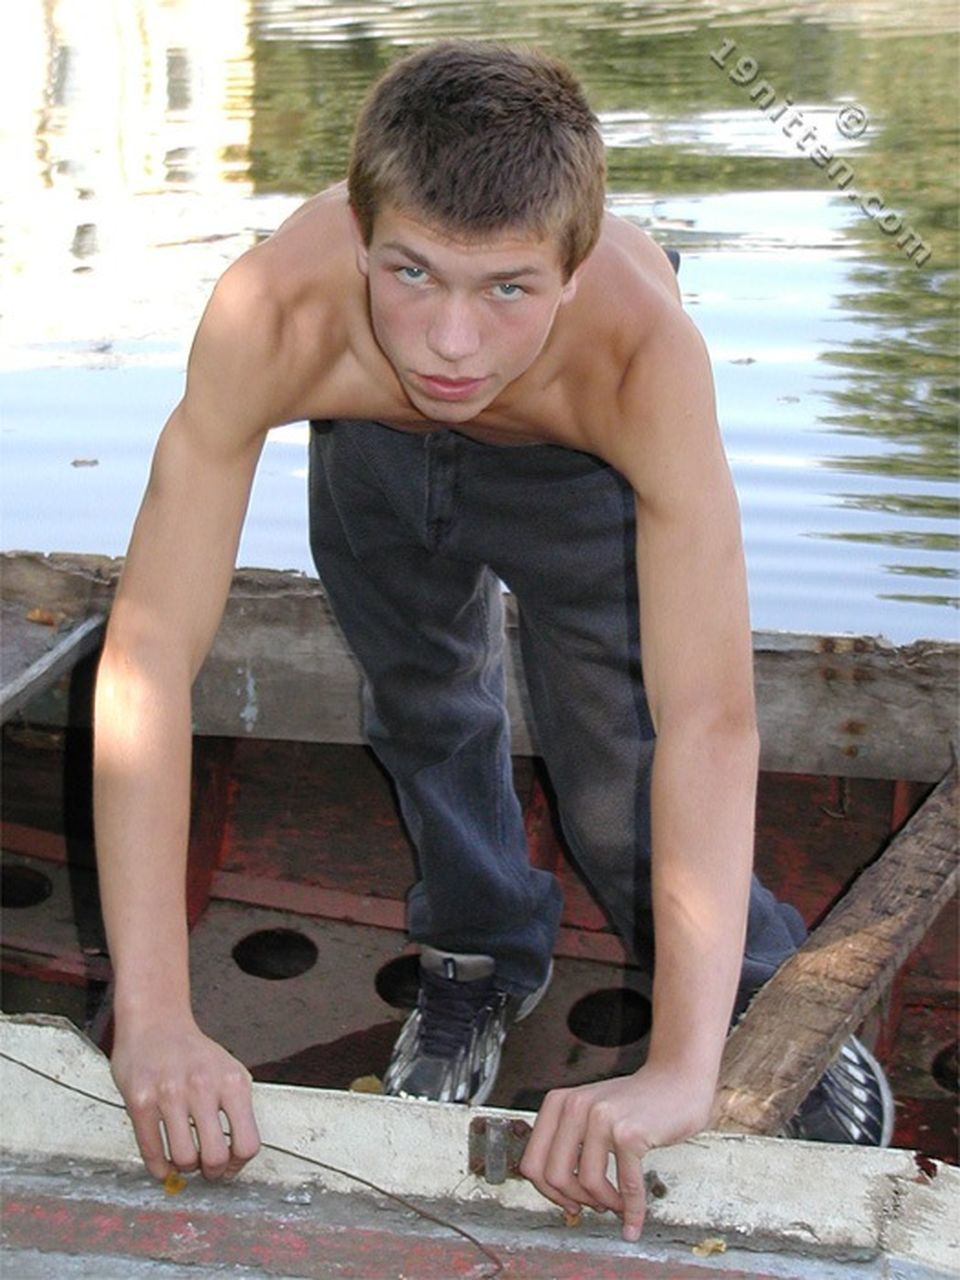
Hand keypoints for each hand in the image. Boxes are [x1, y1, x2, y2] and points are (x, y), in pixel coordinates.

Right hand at [110, 1015, 260, 1181]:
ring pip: (184, 1159)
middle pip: (216, 1157)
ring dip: (185, 1168)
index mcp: (232, 1082)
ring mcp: (170, 1093)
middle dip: (211, 1172)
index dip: (238, 1165)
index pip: (247, 1143)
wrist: (155, 1022)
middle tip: (206, 1169)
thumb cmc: (192, 1052)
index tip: (230, 1167)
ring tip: (185, 1159)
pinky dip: (160, 1168)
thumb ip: (237, 1111)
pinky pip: (152, 1152)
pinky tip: (164, 1163)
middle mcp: (203, 1086)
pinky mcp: (140, 1100)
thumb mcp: (229, 1072)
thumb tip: (236, 1158)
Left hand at [519, 1064, 711, 1241]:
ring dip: (605, 1203)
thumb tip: (555, 1192)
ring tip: (617, 1203)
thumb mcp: (589, 1112)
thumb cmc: (635, 1103)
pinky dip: (632, 1211)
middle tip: (592, 1206)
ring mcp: (602, 1118)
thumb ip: (568, 1142)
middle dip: (574, 1200)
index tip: (566, 1201)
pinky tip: (634, 1220)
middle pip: (554, 1177)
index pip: (532, 1162)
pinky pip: (626, 1187)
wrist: (677, 1081)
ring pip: (587, 1184)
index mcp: (558, 1102)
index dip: (547, 1191)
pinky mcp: (630, 1133)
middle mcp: (575, 1106)